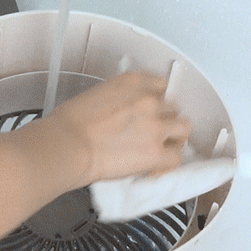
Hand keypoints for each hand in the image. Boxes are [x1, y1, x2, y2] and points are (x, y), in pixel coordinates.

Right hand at [43, 72, 190, 185]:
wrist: (67, 145)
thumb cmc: (69, 124)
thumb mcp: (95, 95)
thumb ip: (119, 100)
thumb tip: (123, 114)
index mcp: (132, 82)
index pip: (160, 85)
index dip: (157, 100)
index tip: (152, 109)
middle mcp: (149, 100)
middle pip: (173, 108)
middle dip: (165, 120)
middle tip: (155, 132)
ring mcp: (155, 126)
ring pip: (183, 129)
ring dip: (174, 139)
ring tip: (163, 149)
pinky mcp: (156, 153)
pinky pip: (176, 159)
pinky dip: (168, 165)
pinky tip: (155, 168)